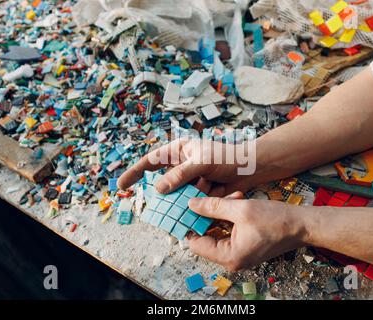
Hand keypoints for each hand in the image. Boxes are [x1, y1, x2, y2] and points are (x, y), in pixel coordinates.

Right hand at [117, 138, 259, 195]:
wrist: (251, 169)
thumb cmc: (228, 158)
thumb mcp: (202, 162)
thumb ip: (180, 175)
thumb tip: (158, 188)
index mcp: (178, 151)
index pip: (151, 161)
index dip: (135, 172)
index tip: (122, 185)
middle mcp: (181, 165)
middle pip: (162, 181)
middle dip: (159, 193)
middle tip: (155, 204)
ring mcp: (190, 180)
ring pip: (175, 194)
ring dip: (180, 199)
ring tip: (190, 198)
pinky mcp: (199, 192)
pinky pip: (188, 202)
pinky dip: (190, 205)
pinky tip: (200, 203)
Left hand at [187, 194, 308, 270]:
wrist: (302, 225)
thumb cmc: (276, 220)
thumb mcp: (240, 209)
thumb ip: (213, 206)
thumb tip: (191, 205)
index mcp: (229, 257)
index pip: (196, 243)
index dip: (189, 224)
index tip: (184, 208)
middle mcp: (232, 260)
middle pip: (206, 237)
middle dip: (207, 215)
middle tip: (206, 198)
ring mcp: (239, 254)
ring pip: (218, 231)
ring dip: (221, 213)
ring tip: (231, 198)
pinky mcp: (246, 247)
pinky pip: (229, 232)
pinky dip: (230, 217)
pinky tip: (237, 201)